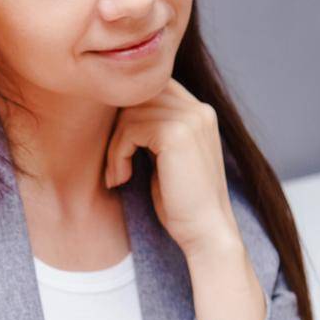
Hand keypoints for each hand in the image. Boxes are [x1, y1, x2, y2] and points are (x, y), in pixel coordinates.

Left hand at [104, 79, 241, 257]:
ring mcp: (191, 118)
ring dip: (115, 146)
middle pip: (138, 96)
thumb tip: (119, 111)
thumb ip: (152, 130)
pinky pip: (130, 129)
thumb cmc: (181, 203)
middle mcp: (199, 109)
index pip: (152, 87)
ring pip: (130, 113)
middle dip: (118, 128)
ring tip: (118, 175)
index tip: (120, 147)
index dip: (128, 112)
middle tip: (114, 164)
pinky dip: (117, 154)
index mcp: (199, 112)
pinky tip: (121, 178)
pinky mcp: (176, 133)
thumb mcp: (165, 157)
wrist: (205, 232)